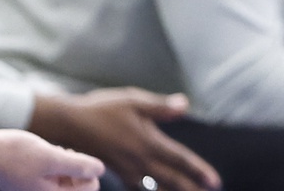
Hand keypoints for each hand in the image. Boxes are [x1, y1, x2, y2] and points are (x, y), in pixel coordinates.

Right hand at [0, 120, 103, 190]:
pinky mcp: (26, 180)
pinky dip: (51, 159)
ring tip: (51, 151)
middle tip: (61, 152)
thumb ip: (78, 166)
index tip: (71, 156)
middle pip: (77, 182)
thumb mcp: (52, 157)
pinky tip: (42, 150)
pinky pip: (50, 171)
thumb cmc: (14, 154)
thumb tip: (100, 171)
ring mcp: (33, 188)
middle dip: (74, 165)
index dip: (89, 169)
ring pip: (64, 174)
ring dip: (63, 160)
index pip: (89, 188)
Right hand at [28, 90, 213, 190]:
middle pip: (170, 180)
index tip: (215, 182)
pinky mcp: (116, 172)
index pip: (179, 160)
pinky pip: (140, 187)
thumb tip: (185, 105)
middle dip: (190, 189)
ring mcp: (126, 169)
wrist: (68, 125)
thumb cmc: (102, 109)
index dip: (198, 171)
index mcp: (147, 143)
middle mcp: (139, 161)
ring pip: (155, 188)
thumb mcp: (133, 101)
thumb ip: (160, 107)